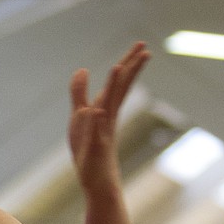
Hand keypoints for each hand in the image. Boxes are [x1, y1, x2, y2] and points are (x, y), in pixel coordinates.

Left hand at [68, 42, 148, 195]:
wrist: (94, 177)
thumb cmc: (88, 146)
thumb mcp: (79, 115)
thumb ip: (80, 92)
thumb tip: (82, 69)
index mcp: (105, 107)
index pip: (119, 82)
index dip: (128, 63)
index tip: (141, 46)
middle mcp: (108, 116)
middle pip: (120, 88)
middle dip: (130, 68)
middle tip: (145, 48)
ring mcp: (103, 130)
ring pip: (109, 106)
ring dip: (113, 88)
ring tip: (118, 68)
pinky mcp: (95, 146)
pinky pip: (96, 132)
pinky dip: (96, 121)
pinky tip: (96, 110)